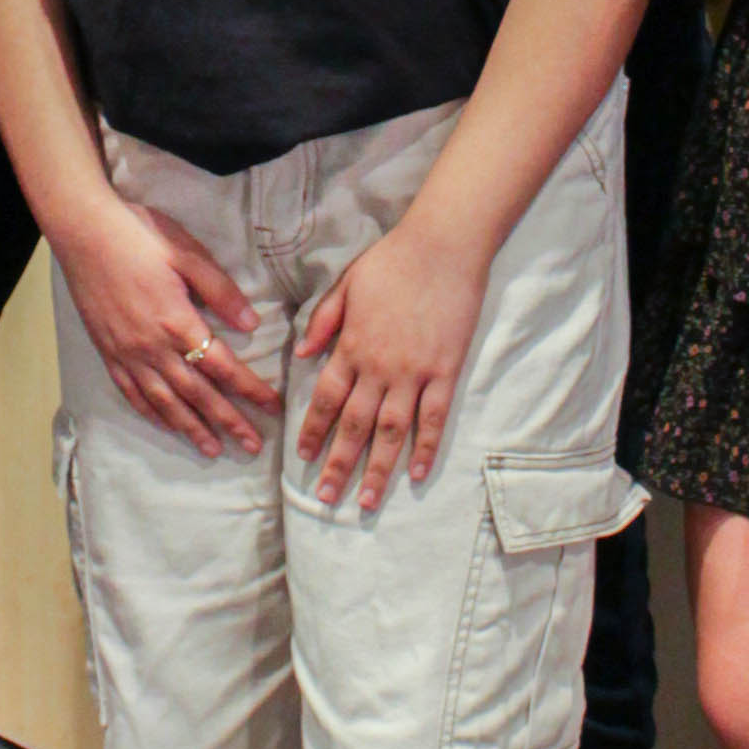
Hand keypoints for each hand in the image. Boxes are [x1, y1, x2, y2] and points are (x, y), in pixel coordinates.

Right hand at [53, 192, 271, 457]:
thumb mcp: (187, 253)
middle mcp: (152, 347)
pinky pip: (132, 393)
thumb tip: (252, 324)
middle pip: (197, 394)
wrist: (82, 231)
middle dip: (227, 421)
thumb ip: (220, 291)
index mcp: (177, 322)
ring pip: (164, 402)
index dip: (249, 390)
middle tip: (251, 446)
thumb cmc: (138, 235)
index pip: (222, 366)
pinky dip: (152, 413)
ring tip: (213, 449)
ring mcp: (126, 353)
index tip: (272, 407)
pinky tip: (166, 424)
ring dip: (191, 428)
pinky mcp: (107, 352)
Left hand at [294, 216, 488, 513]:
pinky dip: (425, 447)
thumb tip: (302, 355)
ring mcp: (415, 372)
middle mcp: (379, 366)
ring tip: (367, 501)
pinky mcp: (446, 371)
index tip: (303, 457)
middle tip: (326, 498)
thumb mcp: (346, 284)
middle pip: (355, 425)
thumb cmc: (392, 260)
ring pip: (392, 431)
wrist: (443, 246)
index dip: (313, 429)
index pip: (326, 398)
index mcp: (352, 345)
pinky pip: (434, 417)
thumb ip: (323, 322)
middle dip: (338, 464)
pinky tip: (416, 473)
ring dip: (378, 469)